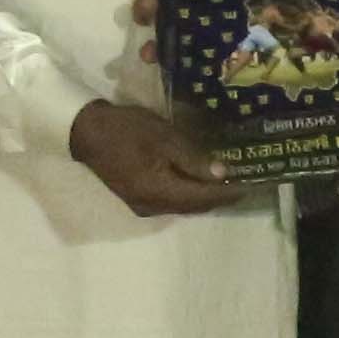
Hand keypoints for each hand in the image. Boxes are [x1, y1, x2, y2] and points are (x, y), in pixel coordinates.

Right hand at [69, 97, 246, 217]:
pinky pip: (171, 201)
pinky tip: (198, 182)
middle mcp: (153, 207)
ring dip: (204, 197)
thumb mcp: (164, 138)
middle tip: (244, 186)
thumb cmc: (127, 130)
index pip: (204, 198)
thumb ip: (194, 159)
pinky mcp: (137, 198)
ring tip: (226, 184)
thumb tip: (222, 175)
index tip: (252, 186)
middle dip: (219, 198)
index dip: (229, 193)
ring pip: (183, 206)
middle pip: (195, 206)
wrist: (86, 132)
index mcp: (160, 192)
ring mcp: (143, 205)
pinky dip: (188, 194)